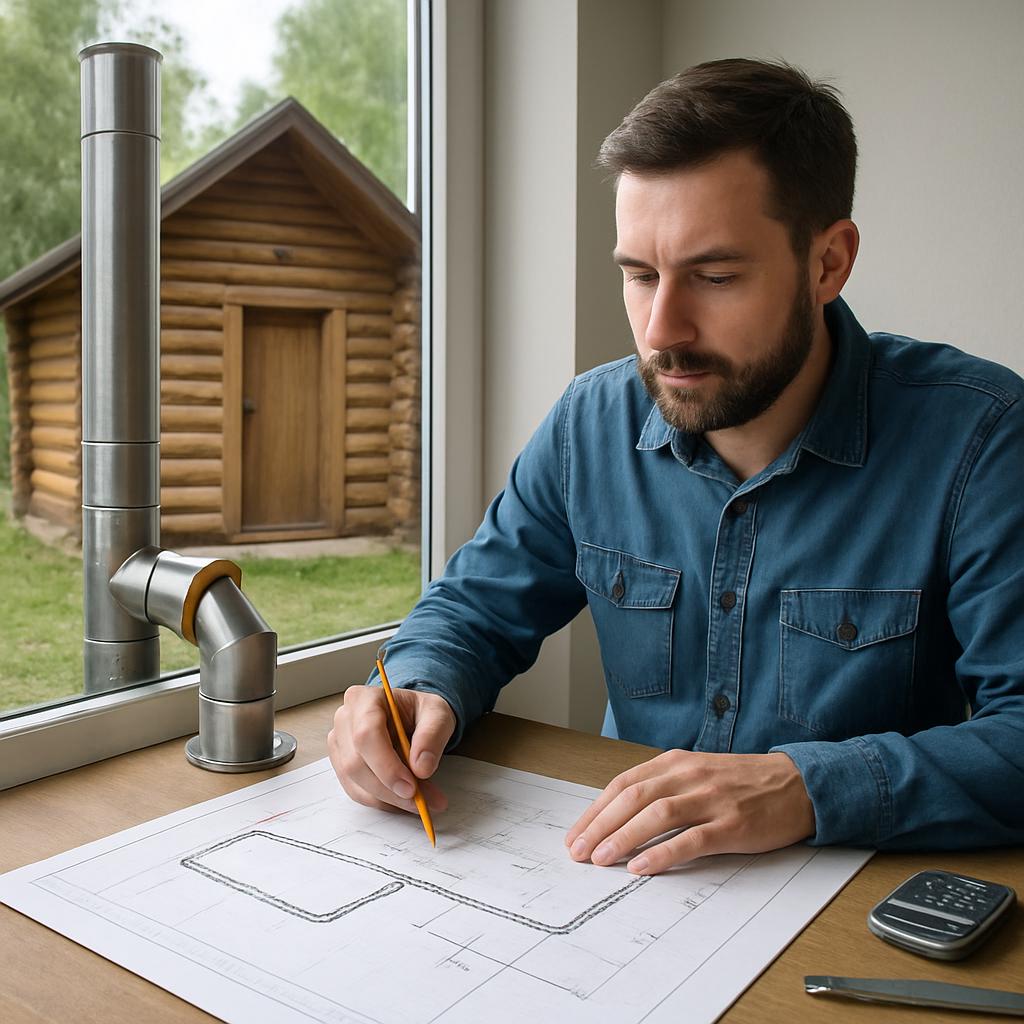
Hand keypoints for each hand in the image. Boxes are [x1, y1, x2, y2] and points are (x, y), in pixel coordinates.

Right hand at [328, 684, 455, 815]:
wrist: (412, 716)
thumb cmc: (421, 712)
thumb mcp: (437, 714)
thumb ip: (432, 736)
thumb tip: (422, 768)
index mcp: (364, 699)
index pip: (367, 734)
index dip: (386, 765)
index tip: (411, 788)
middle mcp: (345, 719)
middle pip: (356, 763)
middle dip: (390, 789)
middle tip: (423, 802)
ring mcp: (340, 743)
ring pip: (355, 781)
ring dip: (388, 799)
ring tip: (421, 803)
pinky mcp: (342, 764)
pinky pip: (357, 791)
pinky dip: (382, 802)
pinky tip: (404, 800)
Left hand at [565, 749, 814, 874]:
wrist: (798, 784)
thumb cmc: (743, 782)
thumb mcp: (697, 772)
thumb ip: (663, 787)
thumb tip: (619, 816)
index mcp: (676, 762)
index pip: (624, 784)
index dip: (596, 809)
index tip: (576, 834)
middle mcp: (689, 775)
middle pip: (633, 797)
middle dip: (600, 825)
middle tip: (578, 851)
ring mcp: (711, 799)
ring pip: (657, 814)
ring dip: (623, 837)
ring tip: (601, 859)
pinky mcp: (732, 824)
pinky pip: (691, 839)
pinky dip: (662, 853)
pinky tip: (642, 867)